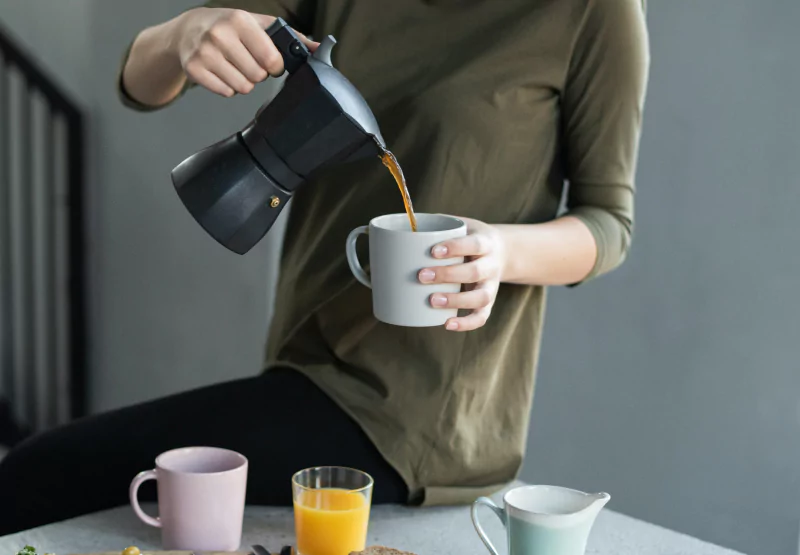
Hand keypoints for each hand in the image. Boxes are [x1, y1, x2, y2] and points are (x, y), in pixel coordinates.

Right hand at [174, 8, 317, 96]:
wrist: (189, 29)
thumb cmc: (230, 26)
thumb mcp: (260, 24)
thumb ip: (292, 37)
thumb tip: (321, 49)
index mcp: (240, 21)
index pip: (271, 59)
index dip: (275, 65)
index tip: (270, 60)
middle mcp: (220, 35)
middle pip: (257, 76)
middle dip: (258, 73)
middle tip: (249, 61)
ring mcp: (204, 53)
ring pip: (242, 87)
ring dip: (244, 81)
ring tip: (236, 66)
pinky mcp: (194, 69)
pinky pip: (226, 92)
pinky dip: (228, 87)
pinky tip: (223, 71)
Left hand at [418, 218, 505, 331]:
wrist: (501, 252)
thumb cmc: (469, 237)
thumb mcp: (460, 225)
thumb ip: (436, 226)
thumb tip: (399, 225)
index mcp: (486, 242)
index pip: (474, 244)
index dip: (456, 247)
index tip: (433, 250)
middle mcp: (491, 265)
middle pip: (475, 272)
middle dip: (447, 275)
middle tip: (421, 276)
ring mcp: (491, 285)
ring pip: (480, 297)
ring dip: (456, 300)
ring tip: (432, 301)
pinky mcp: (488, 302)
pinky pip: (482, 317)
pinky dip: (466, 324)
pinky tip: (447, 324)